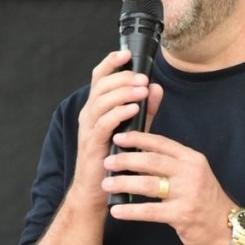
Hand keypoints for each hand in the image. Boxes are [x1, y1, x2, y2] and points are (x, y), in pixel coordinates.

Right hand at [72, 51, 163, 209]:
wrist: (97, 191)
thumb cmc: (114, 160)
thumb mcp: (133, 129)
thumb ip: (145, 109)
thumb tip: (156, 87)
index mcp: (96, 107)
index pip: (99, 77)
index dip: (110, 62)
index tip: (127, 54)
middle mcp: (88, 114)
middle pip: (101, 85)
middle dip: (123, 77)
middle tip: (144, 78)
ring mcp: (88, 129)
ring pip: (102, 101)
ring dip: (123, 92)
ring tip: (142, 90)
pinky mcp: (92, 144)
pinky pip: (104, 123)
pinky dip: (119, 113)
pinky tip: (134, 108)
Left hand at [103, 130, 231, 244]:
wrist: (228, 229)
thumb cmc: (206, 201)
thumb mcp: (195, 174)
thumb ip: (173, 163)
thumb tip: (140, 154)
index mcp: (192, 159)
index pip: (161, 143)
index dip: (138, 138)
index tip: (118, 138)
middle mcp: (191, 173)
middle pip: (151, 161)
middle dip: (126, 160)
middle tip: (107, 161)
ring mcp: (187, 194)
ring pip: (148, 184)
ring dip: (123, 183)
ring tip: (107, 184)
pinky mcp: (182, 215)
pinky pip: (150, 211)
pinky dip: (131, 210)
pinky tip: (116, 211)